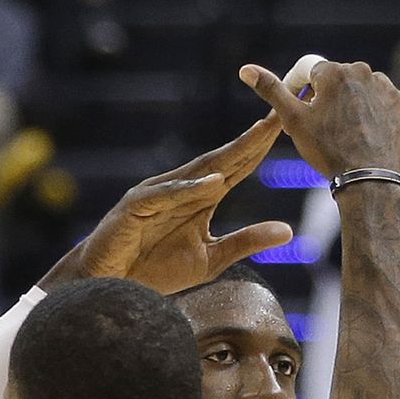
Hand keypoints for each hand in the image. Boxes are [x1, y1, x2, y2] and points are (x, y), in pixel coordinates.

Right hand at [41, 115, 291, 294]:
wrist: (110, 285)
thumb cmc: (155, 271)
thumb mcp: (211, 260)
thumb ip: (246, 242)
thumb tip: (289, 231)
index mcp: (199, 197)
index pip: (237, 167)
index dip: (261, 147)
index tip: (288, 126)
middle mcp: (180, 188)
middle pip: (222, 159)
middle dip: (252, 137)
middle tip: (281, 113)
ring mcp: (157, 194)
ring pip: (198, 171)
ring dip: (228, 154)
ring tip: (258, 137)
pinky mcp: (135, 207)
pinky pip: (166, 196)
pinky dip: (189, 189)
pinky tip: (215, 183)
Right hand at [239, 61, 399, 178]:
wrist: (367, 178)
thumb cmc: (326, 150)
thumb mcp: (293, 121)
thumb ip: (272, 91)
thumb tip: (245, 69)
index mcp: (333, 71)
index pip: (306, 71)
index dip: (295, 90)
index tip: (293, 114)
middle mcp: (360, 70)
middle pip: (330, 79)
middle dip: (318, 98)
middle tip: (312, 129)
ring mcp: (381, 84)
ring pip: (352, 88)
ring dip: (341, 103)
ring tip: (335, 133)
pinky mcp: (395, 100)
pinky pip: (373, 98)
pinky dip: (363, 109)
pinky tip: (356, 131)